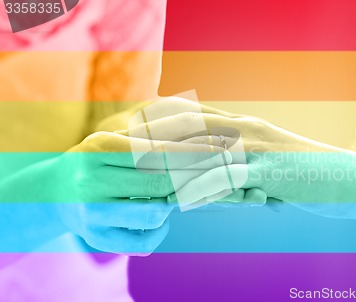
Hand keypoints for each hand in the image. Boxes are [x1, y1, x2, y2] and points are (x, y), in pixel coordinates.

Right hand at [51, 131, 228, 254]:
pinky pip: (144, 242)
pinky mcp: (96, 238)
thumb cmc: (96, 163)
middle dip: (194, 178)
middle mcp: (91, 180)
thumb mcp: (114, 142)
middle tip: (217, 172)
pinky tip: (159, 219)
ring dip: (174, 205)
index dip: (195, 153)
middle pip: (161, 181)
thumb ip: (151, 138)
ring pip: (155, 213)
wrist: (52, 194)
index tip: (221, 152)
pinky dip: (160, 231)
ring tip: (175, 195)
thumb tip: (201, 134)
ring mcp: (91, 213)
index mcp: (99, 148)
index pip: (159, 151)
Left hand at [126, 111, 355, 243]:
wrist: (346, 179)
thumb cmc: (302, 174)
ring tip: (131, 169)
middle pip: (187, 127)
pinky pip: (227, 177)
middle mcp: (245, 129)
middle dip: (147, 134)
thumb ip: (234, 169)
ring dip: (164, 161)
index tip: (128, 128)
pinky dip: (199, 188)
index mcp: (242, 125)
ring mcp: (256, 147)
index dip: (157, 120)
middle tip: (113, 142)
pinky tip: (178, 197)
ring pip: (201, 150)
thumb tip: (205, 186)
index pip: (191, 115)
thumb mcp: (264, 166)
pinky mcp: (268, 169)